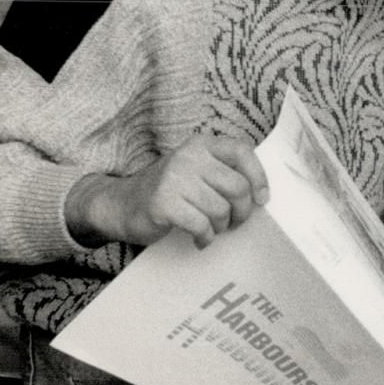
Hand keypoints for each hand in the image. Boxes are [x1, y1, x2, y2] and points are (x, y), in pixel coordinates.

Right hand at [66, 136, 268, 248]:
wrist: (121, 204)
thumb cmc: (170, 191)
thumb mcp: (197, 171)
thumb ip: (224, 173)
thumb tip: (261, 195)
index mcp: (201, 145)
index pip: (242, 150)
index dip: (258, 176)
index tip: (261, 199)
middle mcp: (188, 156)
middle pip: (237, 186)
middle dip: (242, 211)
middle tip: (234, 222)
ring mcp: (174, 178)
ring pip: (221, 209)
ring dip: (221, 226)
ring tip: (212, 229)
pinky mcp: (164, 202)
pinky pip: (201, 225)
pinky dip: (205, 238)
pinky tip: (200, 239)